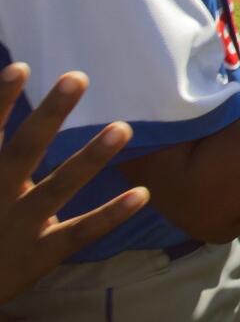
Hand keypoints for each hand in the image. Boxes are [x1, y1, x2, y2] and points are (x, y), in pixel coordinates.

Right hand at [0, 65, 148, 304]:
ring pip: (56, 188)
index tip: (22, 67)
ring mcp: (18, 226)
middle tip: (78, 77)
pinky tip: (143, 194)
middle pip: (22, 150)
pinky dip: (110, 214)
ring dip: (89, 157)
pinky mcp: (39, 254)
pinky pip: (79, 232)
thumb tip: (4, 99)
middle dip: (48, 114)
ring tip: (123, 127)